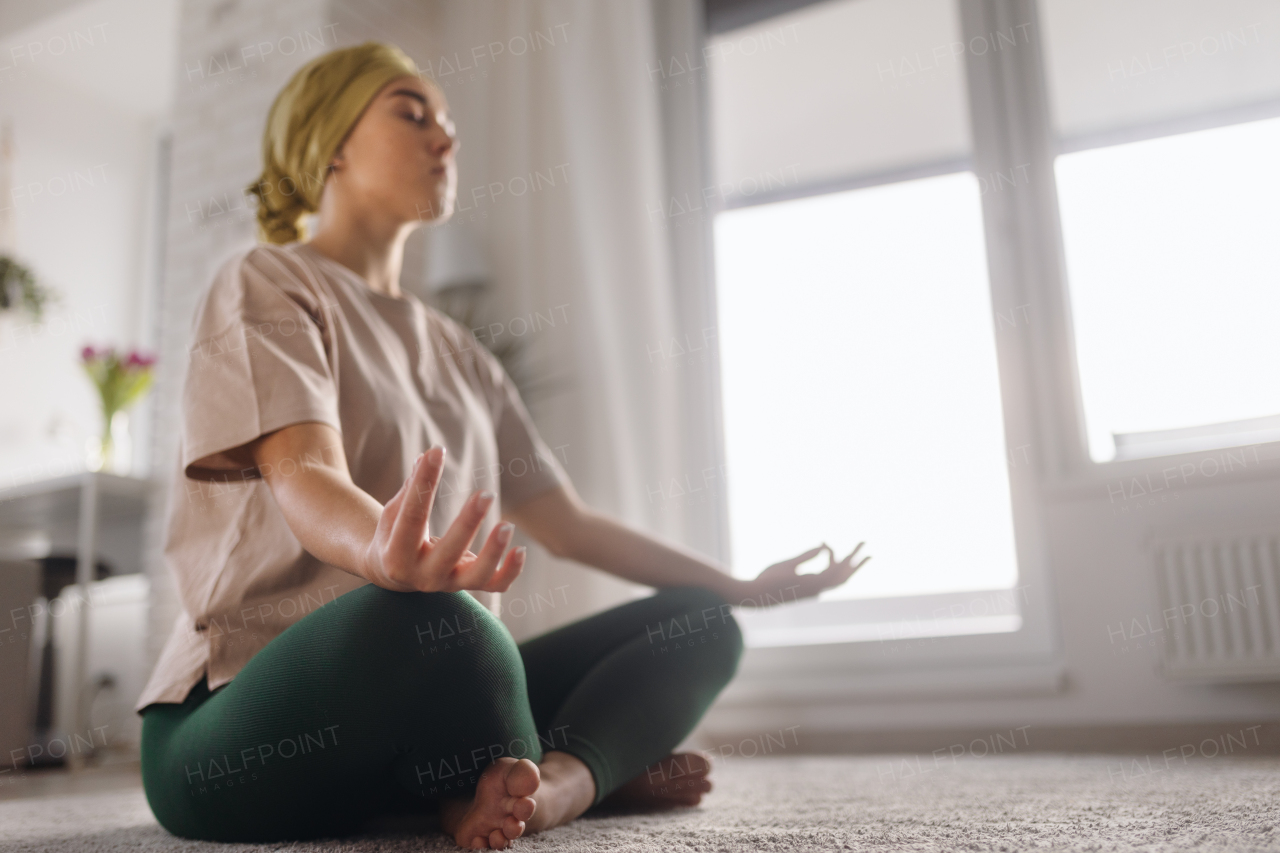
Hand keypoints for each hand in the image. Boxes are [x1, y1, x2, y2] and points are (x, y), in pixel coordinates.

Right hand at [360, 446, 524, 592]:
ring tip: (507, 525)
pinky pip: (495, 585)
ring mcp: (447, 584)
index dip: (423, 482)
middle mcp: (422, 575)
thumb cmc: (396, 534)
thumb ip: (411, 489)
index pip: (412, 516)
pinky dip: (511, 571)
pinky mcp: (467, 587)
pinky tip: (521, 549)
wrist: (395, 575)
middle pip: (448, 552)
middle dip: (468, 523)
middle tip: (486, 494)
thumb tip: (427, 456)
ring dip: (494, 552)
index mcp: (396, 555)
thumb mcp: (394, 513)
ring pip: (477, 576)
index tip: (436, 452)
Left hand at [735, 543, 869, 606]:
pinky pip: (831, 573)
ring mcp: (816, 588)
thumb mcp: (789, 564)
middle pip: (844, 577)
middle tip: (868, 552)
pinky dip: (835, 560)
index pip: (830, 571)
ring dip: (854, 562)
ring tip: (863, 546)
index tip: (824, 541)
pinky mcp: (811, 585)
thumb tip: (822, 546)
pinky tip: (837, 549)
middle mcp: (818, 588)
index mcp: (813, 585)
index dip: (832, 555)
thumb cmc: (769, 580)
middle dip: (856, 565)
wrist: (757, 592)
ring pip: (842, 576)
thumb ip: (806, 556)